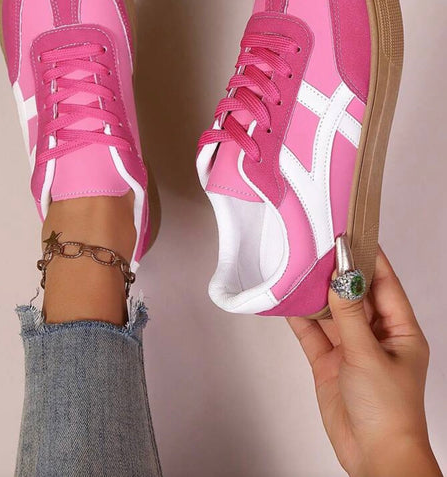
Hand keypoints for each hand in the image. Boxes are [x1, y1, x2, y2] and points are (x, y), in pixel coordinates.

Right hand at [288, 246, 441, 476]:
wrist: (374, 458)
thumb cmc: (389, 411)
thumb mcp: (369, 354)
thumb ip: (350, 314)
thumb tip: (342, 276)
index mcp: (399, 330)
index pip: (384, 282)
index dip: (369, 256)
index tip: (351, 233)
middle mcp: (375, 334)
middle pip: (355, 293)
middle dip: (338, 270)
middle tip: (318, 244)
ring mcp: (351, 348)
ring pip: (331, 311)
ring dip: (316, 293)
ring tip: (299, 266)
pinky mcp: (329, 363)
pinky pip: (312, 333)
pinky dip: (300, 318)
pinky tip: (287, 302)